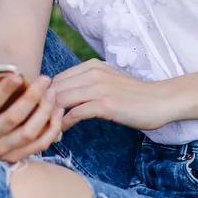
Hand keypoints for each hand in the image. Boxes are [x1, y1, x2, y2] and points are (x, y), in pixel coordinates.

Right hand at [0, 73, 63, 164]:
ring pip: (30, 132)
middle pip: (14, 117)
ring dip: (45, 111)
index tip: (18, 75)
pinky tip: (58, 111)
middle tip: (45, 79)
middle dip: (32, 96)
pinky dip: (52, 129)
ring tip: (52, 92)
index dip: (4, 89)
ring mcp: (2, 150)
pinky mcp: (15, 158)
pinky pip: (40, 145)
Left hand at [51, 59, 169, 131]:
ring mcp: (99, 88)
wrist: (160, 100)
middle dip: (43, 107)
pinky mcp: (105, 104)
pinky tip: (61, 132)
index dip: (45, 96)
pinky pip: (74, 114)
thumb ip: (87, 84)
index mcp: (91, 66)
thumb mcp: (108, 81)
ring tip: (45, 130)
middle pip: (54, 89)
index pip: (56, 79)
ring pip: (61, 100)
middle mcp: (92, 73)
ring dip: (50, 117)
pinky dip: (64, 124)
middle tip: (37, 124)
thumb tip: (63, 96)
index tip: (41, 111)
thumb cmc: (133, 95)